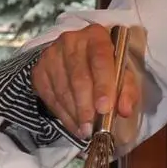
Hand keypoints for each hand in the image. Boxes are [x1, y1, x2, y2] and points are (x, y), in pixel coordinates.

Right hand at [31, 24, 140, 140]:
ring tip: (86, 131)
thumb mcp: (122, 73)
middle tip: (93, 128)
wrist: (77, 58)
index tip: (105, 109)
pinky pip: (50, 97)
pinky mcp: (39, 70)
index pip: (100, 59)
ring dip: (75, 115)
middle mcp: (71, 40)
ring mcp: (52, 55)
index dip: (103, 86)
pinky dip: (63, 115)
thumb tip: (124, 109)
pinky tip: (74, 125)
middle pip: (79, 78)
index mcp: (96, 36)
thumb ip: (127, 90)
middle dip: (87, 107)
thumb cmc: (105, 67)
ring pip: (63, 90)